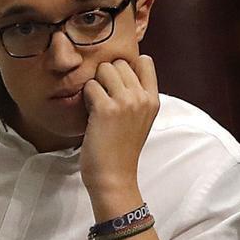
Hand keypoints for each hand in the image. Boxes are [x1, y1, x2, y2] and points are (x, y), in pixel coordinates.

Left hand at [79, 55, 159, 218]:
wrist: (114, 178)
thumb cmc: (122, 150)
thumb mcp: (140, 120)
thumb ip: (137, 96)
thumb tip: (119, 69)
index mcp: (154, 100)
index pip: (145, 61)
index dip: (127, 67)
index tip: (118, 85)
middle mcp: (143, 98)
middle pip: (120, 62)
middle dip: (107, 77)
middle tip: (105, 100)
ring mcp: (126, 102)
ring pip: (104, 69)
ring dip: (96, 85)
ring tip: (97, 106)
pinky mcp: (107, 108)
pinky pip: (90, 86)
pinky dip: (86, 99)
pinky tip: (91, 116)